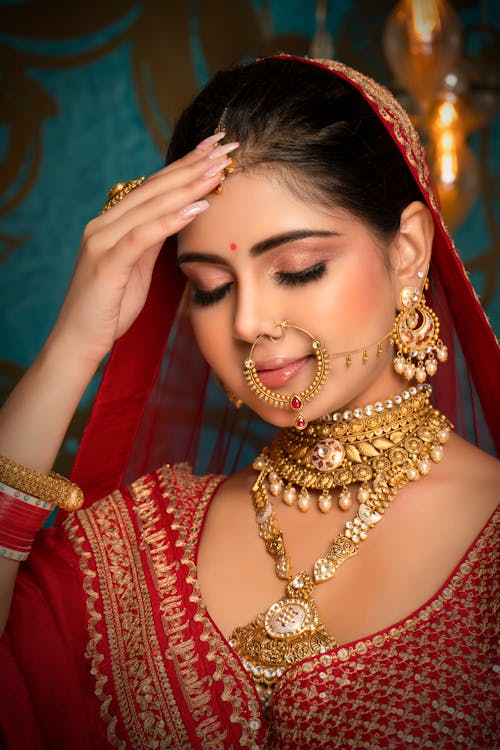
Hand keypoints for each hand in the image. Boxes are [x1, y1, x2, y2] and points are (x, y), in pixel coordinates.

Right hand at [47, 133, 236, 366]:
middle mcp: (104, 224)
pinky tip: (197, 207)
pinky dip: (171, 219)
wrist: (79, 340)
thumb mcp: (138, 269)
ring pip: (151, 205)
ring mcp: (102, 241)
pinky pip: (142, 235)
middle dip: (192, 165)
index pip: (153, 187)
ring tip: (219, 170)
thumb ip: (152, 242)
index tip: (215, 149)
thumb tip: (179, 219)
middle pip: (154, 187)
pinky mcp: (107, 262)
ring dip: (188, 186)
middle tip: (225, 146)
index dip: (185, 166)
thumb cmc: (111, 308)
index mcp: (111, 224)